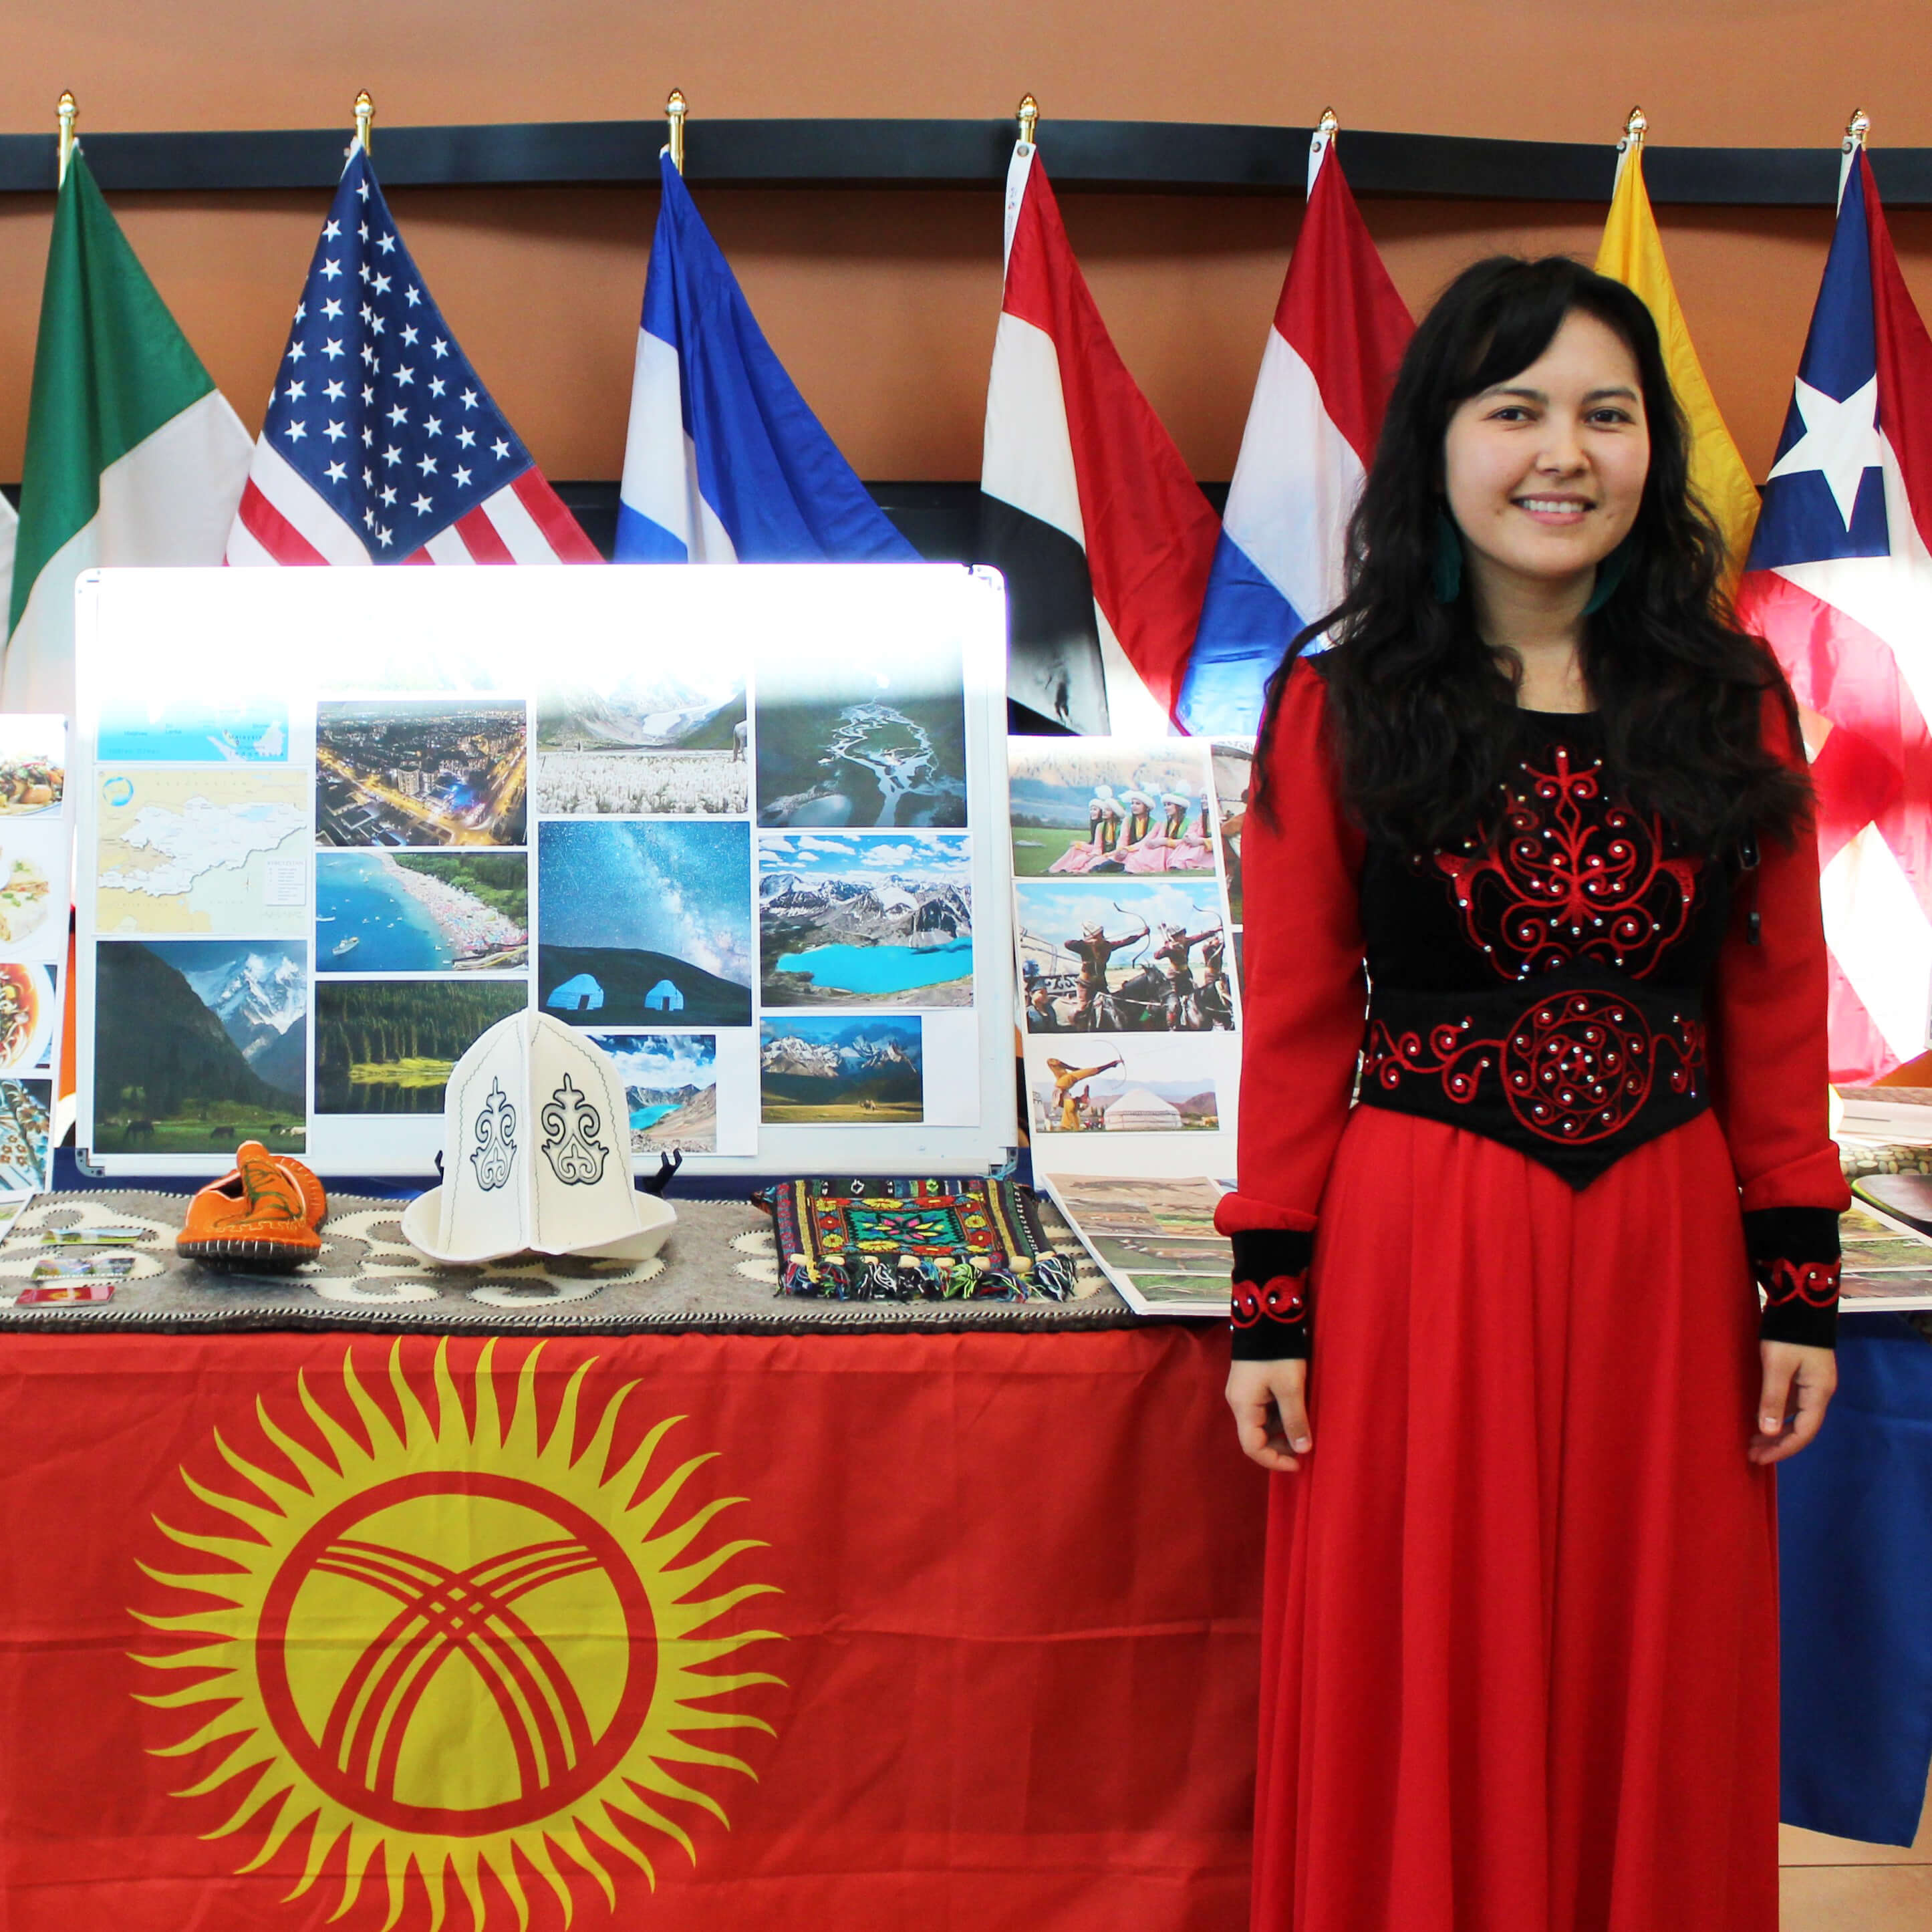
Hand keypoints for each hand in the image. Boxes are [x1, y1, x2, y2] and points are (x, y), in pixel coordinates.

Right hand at [1225, 1357, 1311, 1472]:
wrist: (1266, 1316)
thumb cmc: (1278, 1353)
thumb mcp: (1290, 1387)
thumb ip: (1295, 1420)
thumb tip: (1303, 1450)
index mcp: (1243, 1406)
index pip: (1252, 1447)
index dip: (1275, 1461)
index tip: (1299, 1463)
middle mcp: (1238, 1402)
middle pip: (1256, 1437)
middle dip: (1281, 1447)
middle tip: (1306, 1447)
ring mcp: (1243, 1393)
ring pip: (1261, 1424)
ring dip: (1282, 1431)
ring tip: (1305, 1429)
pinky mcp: (1251, 1384)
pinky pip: (1264, 1411)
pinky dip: (1280, 1418)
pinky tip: (1297, 1413)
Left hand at [1748, 1340, 1836, 1464]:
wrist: (1801, 1302)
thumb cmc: (1788, 1334)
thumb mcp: (1777, 1365)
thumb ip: (1773, 1398)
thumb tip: (1768, 1433)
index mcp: (1818, 1393)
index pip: (1804, 1432)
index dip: (1782, 1449)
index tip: (1759, 1459)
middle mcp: (1819, 1392)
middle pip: (1801, 1428)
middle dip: (1777, 1444)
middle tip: (1752, 1455)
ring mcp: (1812, 1383)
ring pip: (1795, 1416)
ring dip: (1775, 1431)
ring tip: (1752, 1442)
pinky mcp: (1802, 1374)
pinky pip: (1790, 1403)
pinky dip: (1776, 1414)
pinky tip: (1759, 1418)